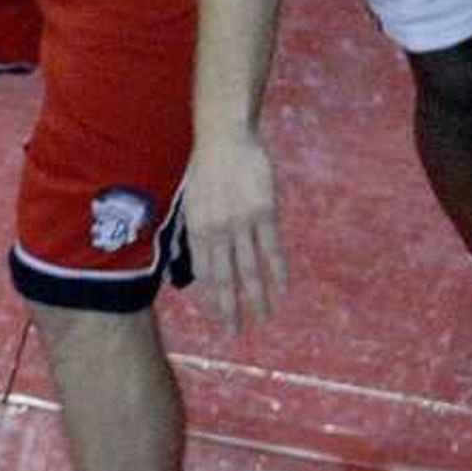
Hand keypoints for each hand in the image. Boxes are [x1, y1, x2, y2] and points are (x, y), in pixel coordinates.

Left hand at [182, 130, 283, 336]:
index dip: (211, 298)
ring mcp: (241, 222)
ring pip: (249, 267)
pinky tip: (282, 288)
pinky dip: (276, 269)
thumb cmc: (204, 169)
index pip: (204, 273)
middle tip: (235, 332)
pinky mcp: (264, 212)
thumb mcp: (189, 201)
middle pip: (225, 278)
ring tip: (262, 318)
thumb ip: (194, 231)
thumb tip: (192, 260)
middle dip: (230, 308)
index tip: (218, 318)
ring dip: (256, 296)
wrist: (224, 137)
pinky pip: (271, 247)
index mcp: (196, 228)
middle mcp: (217, 230)